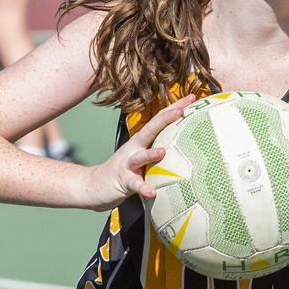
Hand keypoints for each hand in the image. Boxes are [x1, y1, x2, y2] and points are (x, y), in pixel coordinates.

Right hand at [79, 95, 195, 210]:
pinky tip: (152, 192)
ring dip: (151, 154)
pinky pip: (136, 185)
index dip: (174, 107)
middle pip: (151, 129)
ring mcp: (128, 164)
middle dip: (166, 118)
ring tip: (162, 152)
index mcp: (142, 140)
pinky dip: (144, 188)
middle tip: (181, 110)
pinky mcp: (124, 181)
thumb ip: (158, 148)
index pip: (159, 119)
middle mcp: (135, 148)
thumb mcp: (142, 154)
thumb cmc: (126, 169)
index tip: (191, 96)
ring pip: (140, 157)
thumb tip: (185, 144)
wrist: (96, 184)